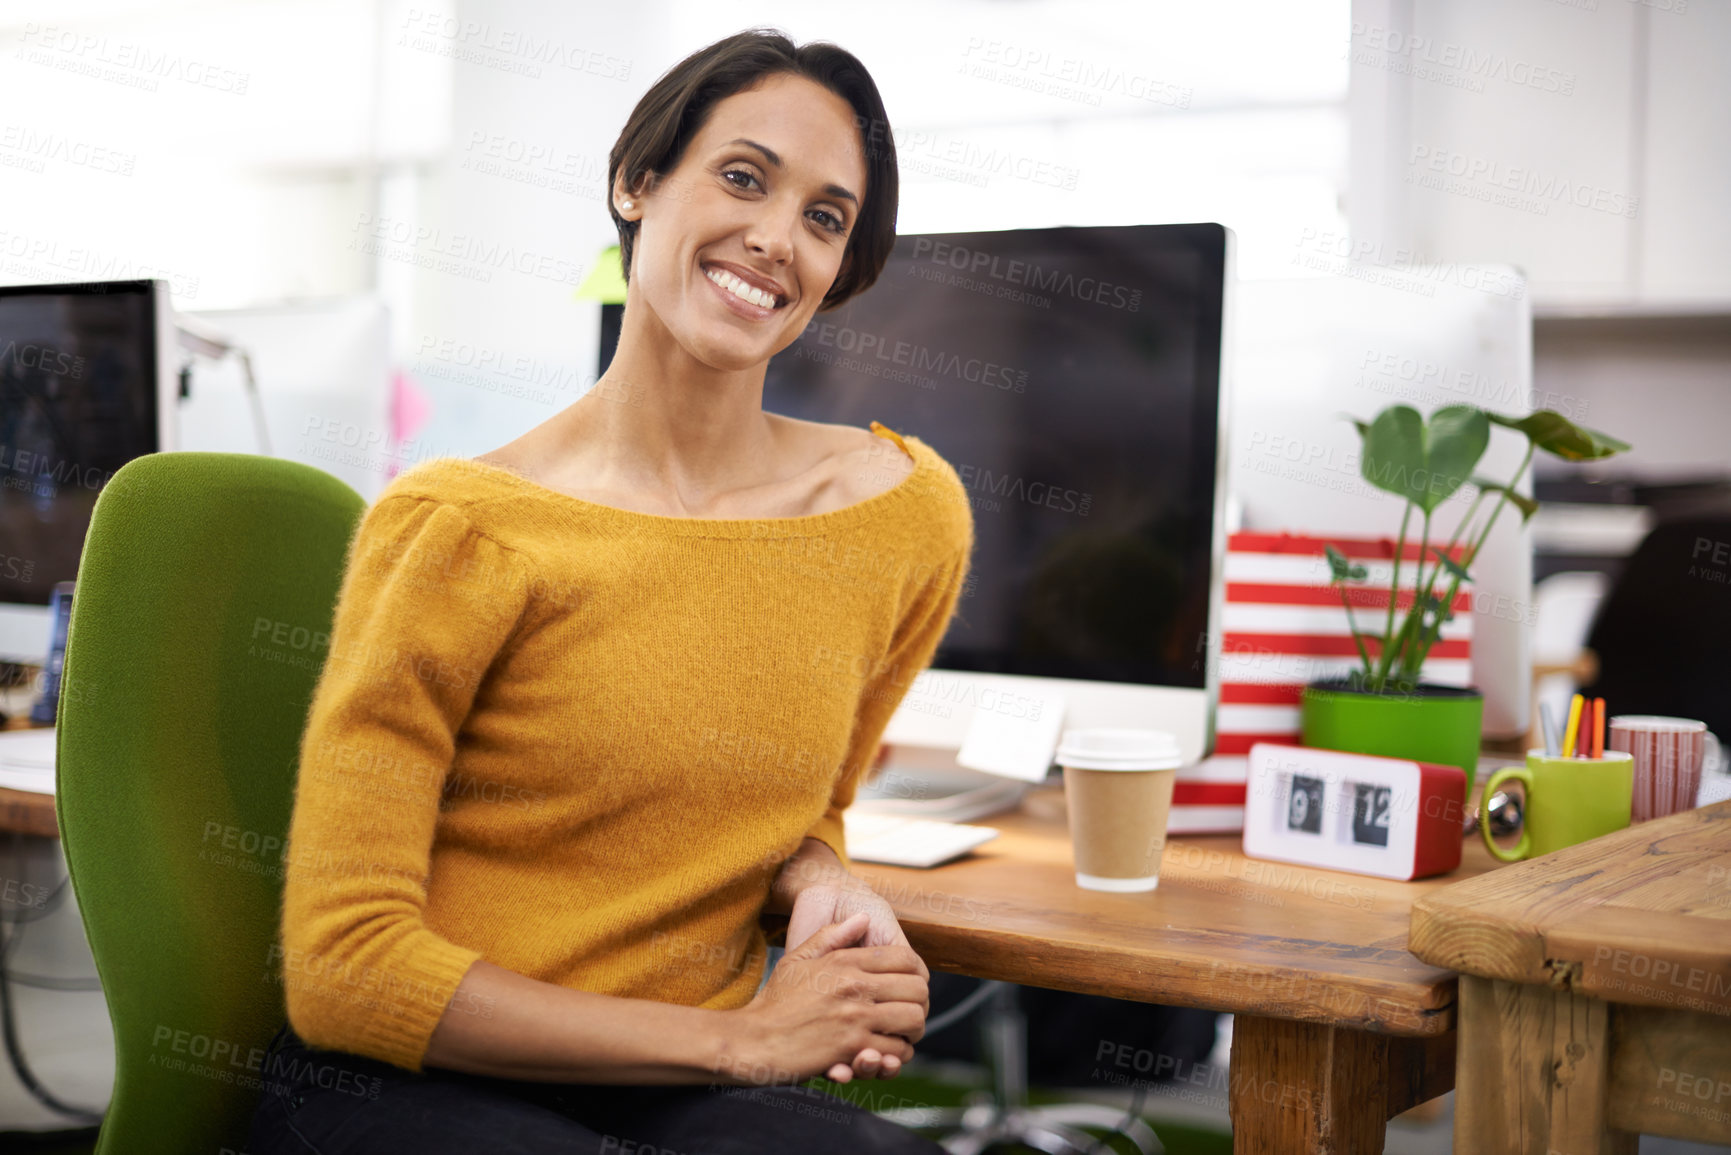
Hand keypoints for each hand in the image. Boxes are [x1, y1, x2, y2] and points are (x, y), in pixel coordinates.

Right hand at [785, 884, 928, 1081]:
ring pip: (913, 1021)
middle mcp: (855, 986)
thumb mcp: (798, 959)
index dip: (916, 974)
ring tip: (901, 1033)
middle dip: (920, 1003)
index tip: (909, 987)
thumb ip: (831, 936)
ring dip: (912, 1031)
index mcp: (844, 962)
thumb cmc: (775, 1002)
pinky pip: (895, 1051)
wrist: (754, 1039)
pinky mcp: (852, 1048)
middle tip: (910, 1013)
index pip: (905, 959)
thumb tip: (862, 918)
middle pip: (918, 990)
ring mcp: (855, 1018)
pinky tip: (885, 1053)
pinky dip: (895, 1055)